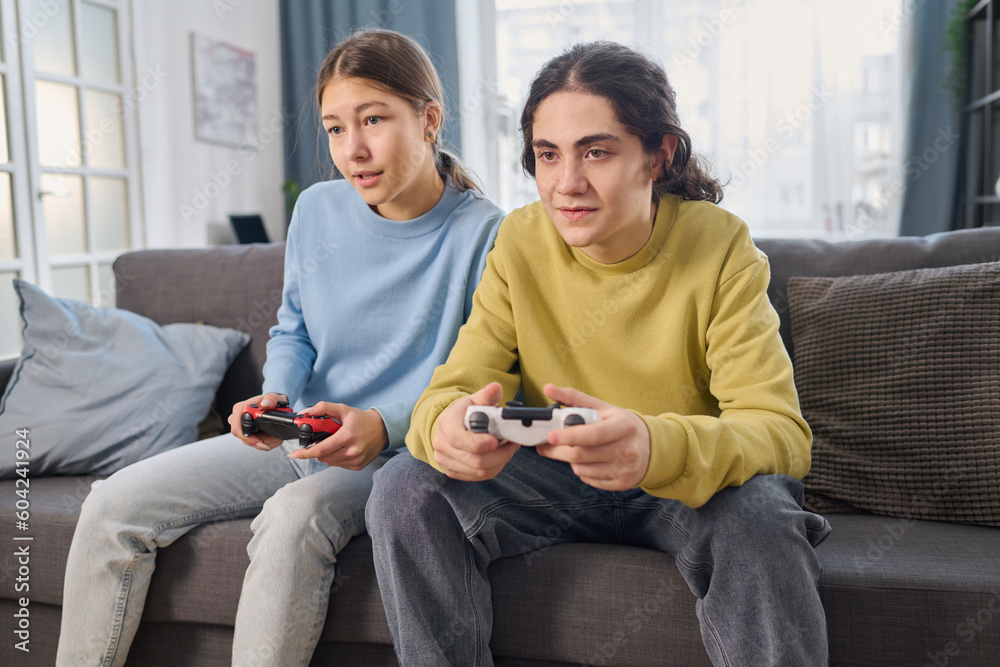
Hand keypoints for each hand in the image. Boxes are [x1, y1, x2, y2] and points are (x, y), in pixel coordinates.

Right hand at [228, 393, 288, 450]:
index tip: (261, 442)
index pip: (237, 428)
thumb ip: (272, 398)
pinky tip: (273, 438)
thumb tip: (265, 404)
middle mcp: (238, 418)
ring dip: (265, 443)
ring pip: (251, 443)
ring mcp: (241, 427)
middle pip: (244, 438)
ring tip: (277, 437)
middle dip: (260, 442)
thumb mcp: (274, 397)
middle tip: (275, 439)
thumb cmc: (271, 401)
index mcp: (241, 408)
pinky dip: (266, 444)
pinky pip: (254, 444)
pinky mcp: (246, 434)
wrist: (273, 406)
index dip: (248, 438)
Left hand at [286, 403, 387, 470]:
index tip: (292, 454)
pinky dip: (336, 457)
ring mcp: (355, 460)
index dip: (304, 453)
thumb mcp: (344, 409)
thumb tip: (306, 413)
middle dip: (317, 449)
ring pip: (329, 462)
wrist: (384, 429)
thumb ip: (324, 408)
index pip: (320, 449)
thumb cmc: (362, 419)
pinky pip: (338, 464)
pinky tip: (343, 448)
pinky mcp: (358, 466)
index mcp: (347, 436)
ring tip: (336, 442)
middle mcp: (352, 451)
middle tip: (323, 439)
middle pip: (322, 457)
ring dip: (326, 454)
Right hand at [432, 382, 520, 480]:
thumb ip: (487, 396)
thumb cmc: (464, 413)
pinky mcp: (453, 472)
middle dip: (500, 454)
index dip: (479, 443)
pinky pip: (479, 477)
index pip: (459, 439)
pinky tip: (500, 457)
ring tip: (509, 448)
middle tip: (513, 443)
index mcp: (446, 424)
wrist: (449, 426)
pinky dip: (494, 468)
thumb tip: (496, 388)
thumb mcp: (474, 401)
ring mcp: (446, 461)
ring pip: (480, 471)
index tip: (497, 441)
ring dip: (500, 461)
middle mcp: (441, 445)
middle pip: (475, 460)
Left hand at [535, 384, 650, 490]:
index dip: (570, 436)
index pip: (594, 434)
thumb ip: (574, 398)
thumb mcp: (604, 408)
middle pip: (582, 454)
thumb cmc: (622, 425)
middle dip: (558, 450)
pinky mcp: (621, 484)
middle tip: (545, 445)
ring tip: (572, 449)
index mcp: (624, 426)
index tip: (550, 436)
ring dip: (569, 459)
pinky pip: (588, 479)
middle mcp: (627, 450)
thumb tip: (548, 388)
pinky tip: (586, 460)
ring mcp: (624, 469)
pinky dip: (581, 469)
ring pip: (581, 469)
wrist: (650, 447)